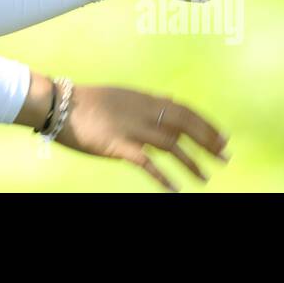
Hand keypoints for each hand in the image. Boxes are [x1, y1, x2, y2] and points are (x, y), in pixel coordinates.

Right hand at [53, 84, 230, 191]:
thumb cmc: (88, 100)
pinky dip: (163, 176)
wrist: (59, 104)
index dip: (206, 124)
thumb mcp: (123, 94)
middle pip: (184, 125)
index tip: (223, 137)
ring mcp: (131, 128)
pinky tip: (175, 189)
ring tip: (205, 177)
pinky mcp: (117, 145)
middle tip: (225, 156)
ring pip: (171, 145)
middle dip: (208, 141)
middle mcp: (142, 110)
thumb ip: (148, 100)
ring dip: (191, 162)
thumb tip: (171, 99)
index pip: (184, 110)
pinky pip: (147, 163)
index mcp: (144, 98)